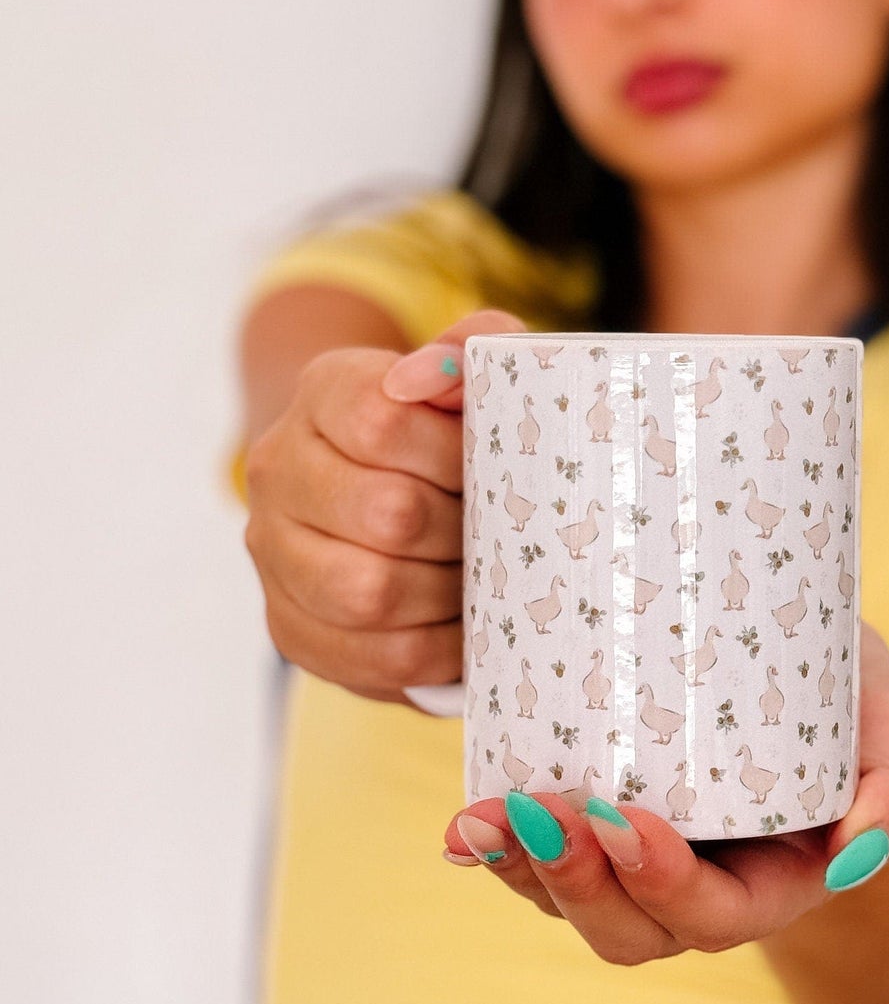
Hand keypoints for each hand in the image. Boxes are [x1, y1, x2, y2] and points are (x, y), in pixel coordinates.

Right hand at [242, 306, 524, 701]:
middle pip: (385, 513)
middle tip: (500, 533)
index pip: (380, 418)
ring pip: (368, 592)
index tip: (491, 467)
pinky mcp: (289, 627)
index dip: (451, 452)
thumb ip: (476, 348)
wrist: (382, 482)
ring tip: (482, 580)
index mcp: (323, 392)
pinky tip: (462, 628)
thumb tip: (449, 373)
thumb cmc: (444, 430)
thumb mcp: (468, 373)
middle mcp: (279, 469)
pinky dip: (434, 650)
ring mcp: (273, 553)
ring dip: (447, 593)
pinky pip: (370, 656)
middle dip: (462, 529)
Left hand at [441, 620, 888, 957]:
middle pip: (626, 930)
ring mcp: (635, 866)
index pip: (712, 915)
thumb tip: (862, 845)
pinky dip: (496, 847)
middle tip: (542, 813)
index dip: (662, 884)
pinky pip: (537, 859)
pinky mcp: (591, 827)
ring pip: (568, 902)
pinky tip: (465, 820)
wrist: (808, 675)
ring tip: (483, 816)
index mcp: (773, 885)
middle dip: (575, 884)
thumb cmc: (851, 702)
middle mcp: (697, 890)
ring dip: (520, 868)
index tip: (625, 819)